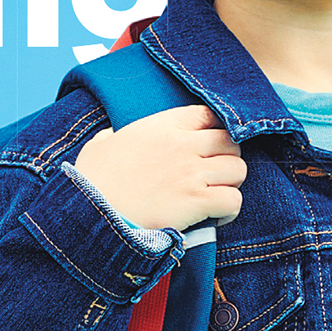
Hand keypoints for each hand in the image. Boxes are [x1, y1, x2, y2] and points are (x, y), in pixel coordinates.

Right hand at [74, 104, 245, 234]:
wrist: (93, 214)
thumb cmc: (93, 182)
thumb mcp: (99, 146)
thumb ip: (111, 135)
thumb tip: (110, 137)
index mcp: (163, 125)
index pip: (209, 114)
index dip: (214, 131)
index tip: (207, 148)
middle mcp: (183, 144)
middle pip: (231, 142)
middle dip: (228, 159)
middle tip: (214, 176)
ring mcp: (192, 173)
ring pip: (239, 170)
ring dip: (232, 184)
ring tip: (217, 196)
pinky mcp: (196, 202)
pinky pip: (234, 200)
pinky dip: (230, 210)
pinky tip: (218, 216)